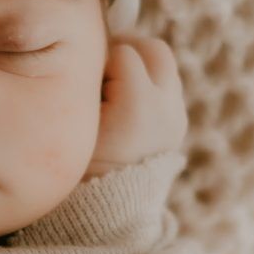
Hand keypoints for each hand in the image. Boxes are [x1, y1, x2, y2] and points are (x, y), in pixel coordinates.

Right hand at [85, 36, 186, 177]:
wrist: (111, 206)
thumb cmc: (81, 166)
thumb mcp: (74, 123)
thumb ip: (83, 84)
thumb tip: (89, 53)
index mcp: (139, 104)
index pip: (122, 51)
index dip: (100, 57)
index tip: (84, 75)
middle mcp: (166, 105)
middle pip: (154, 49)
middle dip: (128, 47)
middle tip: (101, 60)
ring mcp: (177, 114)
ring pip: (163, 65)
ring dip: (139, 65)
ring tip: (111, 83)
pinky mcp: (179, 123)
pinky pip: (166, 85)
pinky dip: (146, 83)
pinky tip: (122, 101)